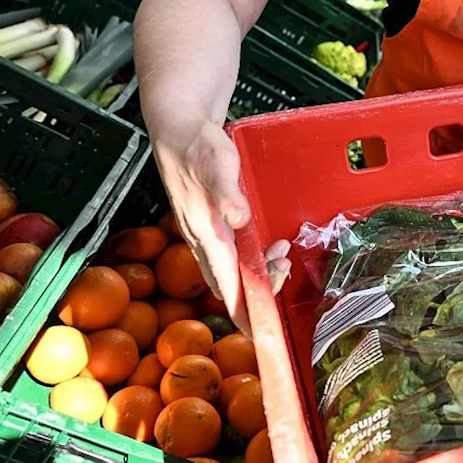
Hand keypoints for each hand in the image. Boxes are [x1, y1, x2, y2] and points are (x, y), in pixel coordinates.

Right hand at [152, 118, 291, 334]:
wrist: (178, 128)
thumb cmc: (197, 147)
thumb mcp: (217, 165)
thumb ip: (228, 194)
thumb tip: (239, 221)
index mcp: (206, 233)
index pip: (226, 286)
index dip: (243, 312)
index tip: (260, 333)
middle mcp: (203, 240)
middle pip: (230, 284)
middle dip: (259, 291)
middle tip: (284, 273)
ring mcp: (206, 234)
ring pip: (232, 270)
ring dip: (259, 271)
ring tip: (283, 256)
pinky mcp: (210, 224)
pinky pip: (232, 254)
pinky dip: (253, 257)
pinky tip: (270, 245)